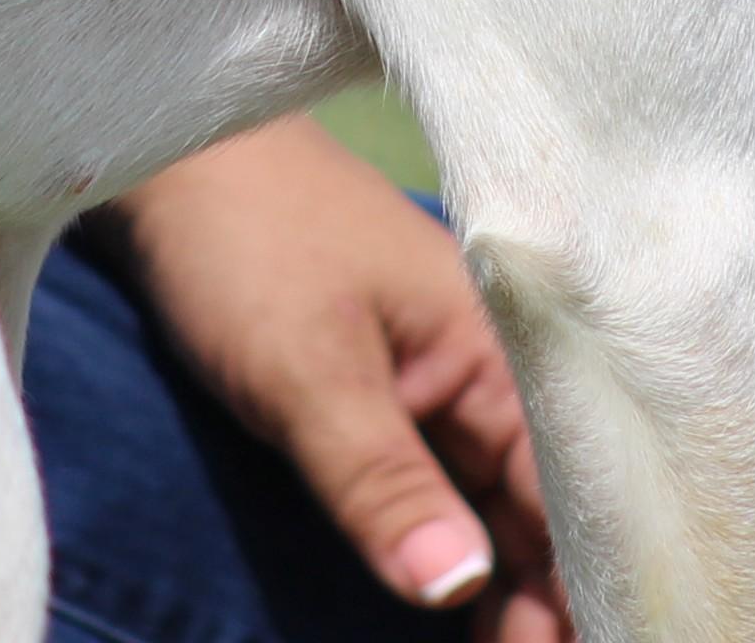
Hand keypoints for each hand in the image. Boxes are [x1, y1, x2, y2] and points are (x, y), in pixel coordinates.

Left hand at [108, 115, 568, 641]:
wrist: (177, 157)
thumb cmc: (247, 241)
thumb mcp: (306, 371)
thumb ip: (382, 481)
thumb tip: (459, 591)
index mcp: (503, 354)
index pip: (572, 501)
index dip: (577, 593)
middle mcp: (494, 370)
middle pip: (547, 514)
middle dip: (546, 604)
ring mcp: (446, 382)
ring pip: (501, 507)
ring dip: (507, 585)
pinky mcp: (398, 393)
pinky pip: (451, 485)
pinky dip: (458, 544)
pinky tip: (461, 601)